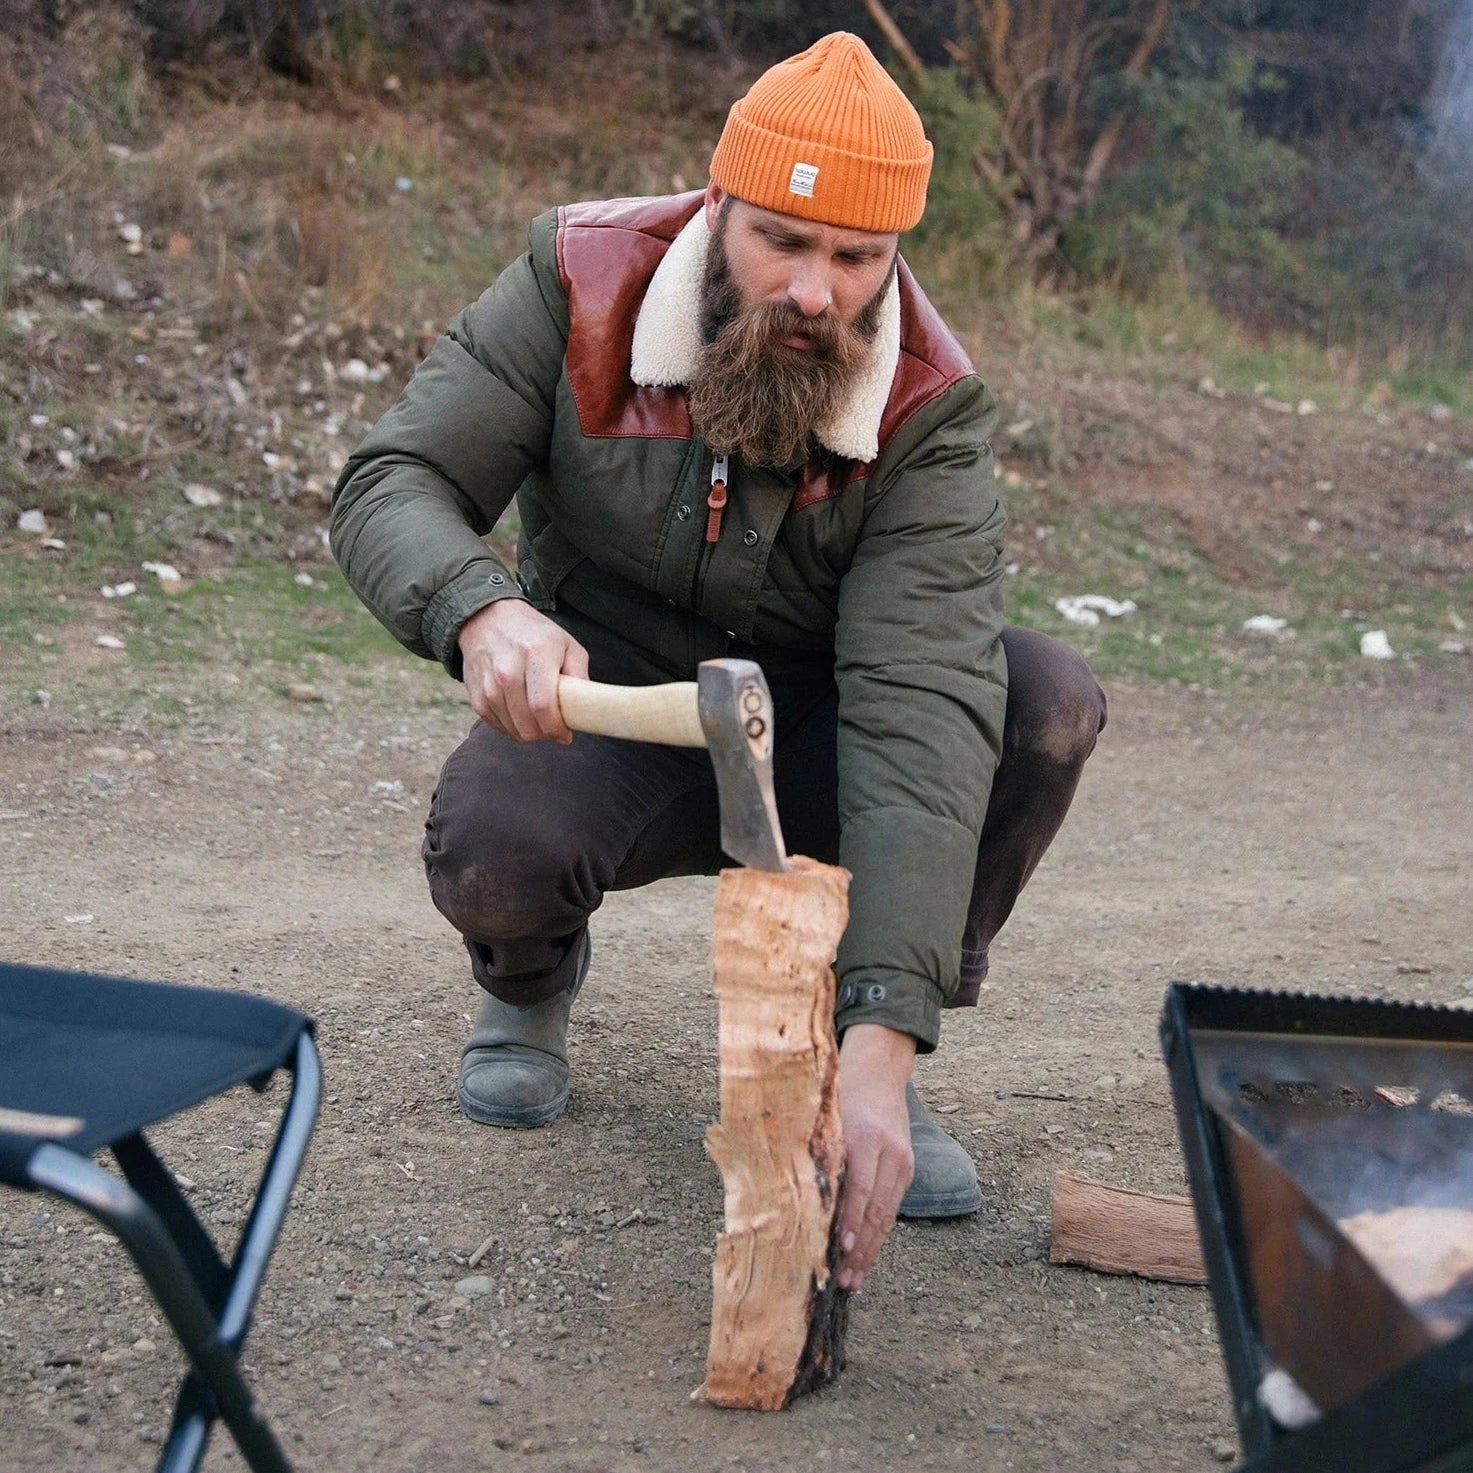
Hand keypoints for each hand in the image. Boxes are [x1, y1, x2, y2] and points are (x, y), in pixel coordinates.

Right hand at [458, 598, 588, 742]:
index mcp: (536, 654)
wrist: (488, 619)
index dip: (556, 728)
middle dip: (544, 735)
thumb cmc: (534, 634)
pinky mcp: (475, 694)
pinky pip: (495, 725)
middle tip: (553, 731)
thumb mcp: (567, 644)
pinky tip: (520, 720)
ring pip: (512, 728)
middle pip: (527, 722)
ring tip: (538, 724)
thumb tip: (584, 710)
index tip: (565, 734)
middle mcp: (508, 670)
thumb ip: (580, 675)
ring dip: (528, 734)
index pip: (543, 706)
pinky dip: (510, 729)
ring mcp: (488, 683)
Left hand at [836, 1022, 916, 1292]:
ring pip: (887, 1214)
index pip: (860, 1186)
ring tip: (854, 1281)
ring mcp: (901, 1160)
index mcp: (863, 1135)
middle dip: (861, 1249)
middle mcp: (887, 1150)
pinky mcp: (907, 1167)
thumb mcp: (823, 1115)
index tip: (842, 1249)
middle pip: (876, 1208)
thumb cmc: (838, 1092)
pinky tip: (865, 1257)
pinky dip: (878, 1234)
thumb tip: (784, 1195)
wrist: (880, 1069)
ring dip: (870, 1251)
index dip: (851, 1220)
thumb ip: (813, 1151)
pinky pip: (892, 1207)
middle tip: (844, 1281)